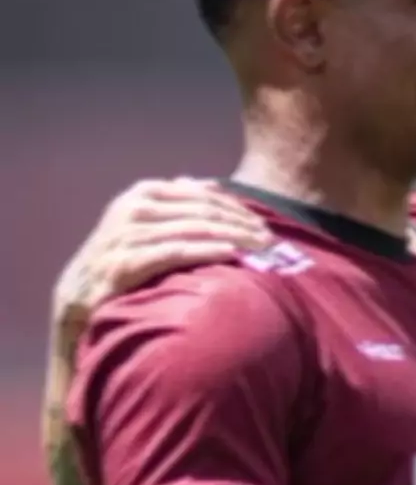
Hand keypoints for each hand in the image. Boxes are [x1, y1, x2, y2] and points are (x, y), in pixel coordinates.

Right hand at [53, 177, 272, 326]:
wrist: (76, 299)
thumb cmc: (118, 262)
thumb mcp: (142, 225)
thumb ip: (173, 206)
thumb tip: (207, 186)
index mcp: (143, 194)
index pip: (203, 196)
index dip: (238, 209)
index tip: (266, 225)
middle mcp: (134, 208)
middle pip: (204, 211)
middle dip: (241, 224)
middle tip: (271, 241)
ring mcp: (128, 234)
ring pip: (195, 229)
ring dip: (233, 238)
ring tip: (261, 249)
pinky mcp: (125, 263)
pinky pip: (176, 252)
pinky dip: (207, 251)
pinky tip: (232, 255)